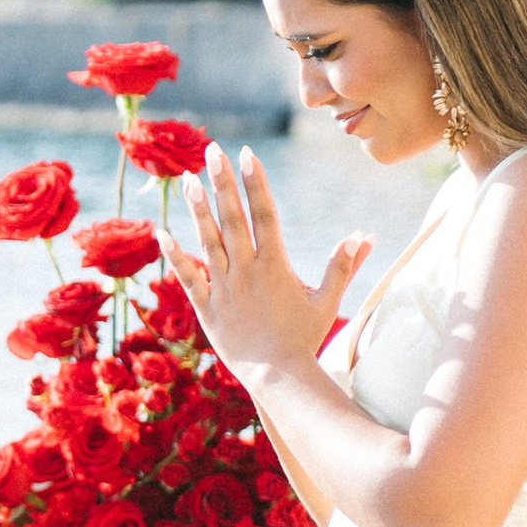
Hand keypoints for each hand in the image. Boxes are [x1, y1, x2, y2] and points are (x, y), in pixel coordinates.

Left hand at [168, 145, 369, 385]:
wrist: (278, 376)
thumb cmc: (304, 339)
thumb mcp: (327, 301)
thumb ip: (344, 266)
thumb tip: (365, 235)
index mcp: (275, 265)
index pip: (264, 214)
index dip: (255, 182)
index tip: (246, 153)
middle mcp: (246, 271)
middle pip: (233, 218)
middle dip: (222, 181)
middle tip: (212, 149)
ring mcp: (224, 288)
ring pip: (208, 241)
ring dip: (197, 209)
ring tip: (186, 179)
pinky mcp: (207, 308)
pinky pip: (188, 278)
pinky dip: (175, 256)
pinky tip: (162, 233)